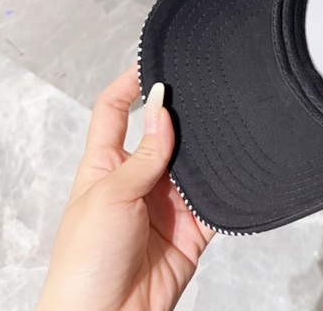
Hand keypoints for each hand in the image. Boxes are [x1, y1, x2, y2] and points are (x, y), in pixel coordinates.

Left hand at [36, 65, 213, 310]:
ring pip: (194, 161)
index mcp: (105, 165)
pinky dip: (227, 185)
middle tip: (203, 88)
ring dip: (207, 147)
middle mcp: (138, 178)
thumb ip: (143, 154)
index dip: (130, 82)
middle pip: (163, 130)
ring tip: (225, 122)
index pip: (115, 111)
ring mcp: (166, 202)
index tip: (152, 59)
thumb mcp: (109, 197)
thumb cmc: (85, 264)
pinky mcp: (192, 228)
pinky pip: (216, 198)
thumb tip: (163, 107)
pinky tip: (237, 167)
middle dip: (181, 111)